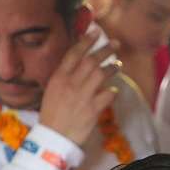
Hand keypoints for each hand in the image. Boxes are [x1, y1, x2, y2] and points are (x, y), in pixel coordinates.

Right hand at [39, 31, 120, 146]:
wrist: (54, 137)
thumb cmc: (52, 114)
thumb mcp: (52, 91)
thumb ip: (65, 77)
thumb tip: (78, 66)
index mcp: (59, 77)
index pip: (74, 53)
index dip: (86, 41)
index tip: (96, 32)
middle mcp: (71, 83)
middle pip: (91, 61)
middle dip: (105, 50)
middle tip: (116, 44)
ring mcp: (83, 96)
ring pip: (101, 75)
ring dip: (112, 68)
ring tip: (118, 65)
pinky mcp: (93, 109)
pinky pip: (108, 95)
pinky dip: (113, 91)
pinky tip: (114, 90)